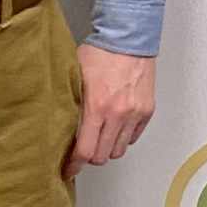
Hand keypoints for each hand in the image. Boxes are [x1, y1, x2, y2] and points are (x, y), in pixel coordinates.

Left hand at [65, 43, 157, 178]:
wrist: (129, 37)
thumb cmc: (101, 53)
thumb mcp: (76, 78)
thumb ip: (71, 105)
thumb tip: (59, 128)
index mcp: (97, 106)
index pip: (85, 150)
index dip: (74, 165)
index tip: (69, 169)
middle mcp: (118, 113)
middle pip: (103, 156)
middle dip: (90, 157)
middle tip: (83, 151)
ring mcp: (135, 113)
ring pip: (119, 150)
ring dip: (108, 148)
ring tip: (100, 138)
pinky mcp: (147, 110)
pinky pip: (133, 137)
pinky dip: (124, 136)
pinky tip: (115, 127)